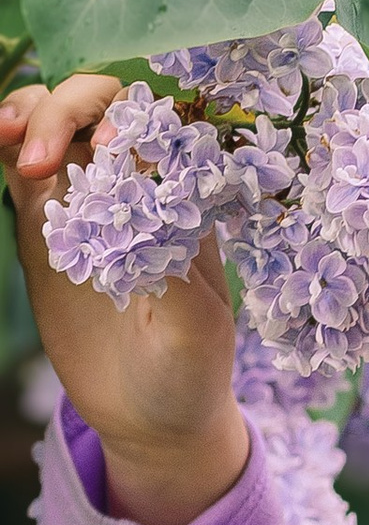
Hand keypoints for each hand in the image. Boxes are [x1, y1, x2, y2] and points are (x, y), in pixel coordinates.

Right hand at [0, 73, 248, 524]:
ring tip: (10, 139)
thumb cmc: (190, 374)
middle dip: (69, 109)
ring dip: (33, 113)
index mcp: (189, 202)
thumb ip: (171, 275)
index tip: (111, 143)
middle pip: (104, 106)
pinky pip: (22, 162)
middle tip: (38, 158)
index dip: (133, 115)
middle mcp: (140, 187)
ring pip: (59, 123)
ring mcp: (89, 200)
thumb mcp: (193, 334)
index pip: (163, 124)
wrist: (151, 418)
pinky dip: (8, 137)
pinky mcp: (45, 223)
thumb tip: (139, 215)